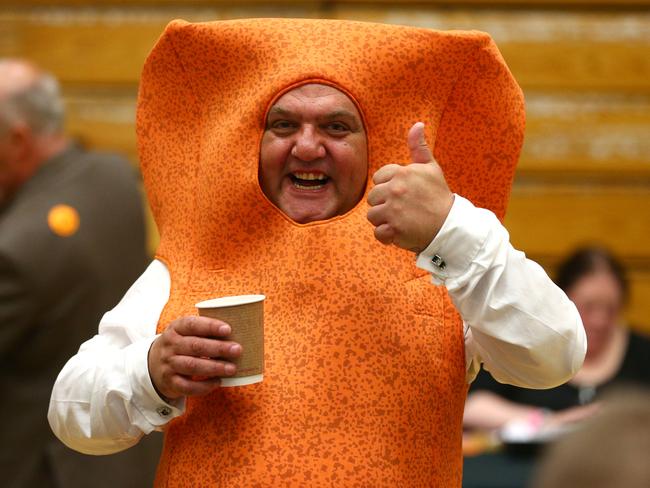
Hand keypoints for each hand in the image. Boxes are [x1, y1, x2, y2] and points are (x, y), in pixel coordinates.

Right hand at [148, 316, 241, 399]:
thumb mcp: (185, 333)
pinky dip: (204, 386)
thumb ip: (204, 331)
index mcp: (175, 329)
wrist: (153, 365)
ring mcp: (169, 364)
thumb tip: (237, 333)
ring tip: (232, 368)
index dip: (210, 326)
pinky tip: (218, 382)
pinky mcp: (170, 382)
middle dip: (218, 348)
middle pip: (195, 346)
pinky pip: (187, 386)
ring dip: (214, 367)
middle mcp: (170, 346)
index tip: (228, 329)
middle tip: (237, 350)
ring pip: (192, 365)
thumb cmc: (180, 345)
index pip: (192, 324)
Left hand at [367, 122, 453, 252]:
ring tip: (402, 220)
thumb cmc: (439, 196)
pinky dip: (386, 236)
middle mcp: (395, 190)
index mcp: (401, 173)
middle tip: (403, 209)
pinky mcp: (394, 229)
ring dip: (384, 220)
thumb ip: (419, 147)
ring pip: (373, 215)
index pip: (378, 179)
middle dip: (384, 204)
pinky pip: (378, 233)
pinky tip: (399, 232)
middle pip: (372, 198)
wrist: (450, 225)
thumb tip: (417, 124)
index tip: (403, 194)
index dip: (388, 187)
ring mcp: (393, 210)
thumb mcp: (431, 168)